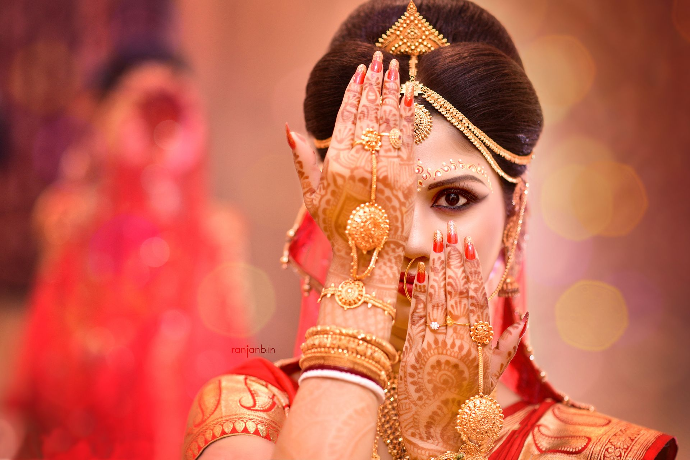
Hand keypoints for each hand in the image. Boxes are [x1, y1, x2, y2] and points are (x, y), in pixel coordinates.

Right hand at [287, 52, 415, 287]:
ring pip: (391, 119)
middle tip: (380, 58)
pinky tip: (410, 97)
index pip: (347, 116)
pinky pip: (408, 137)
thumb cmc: (336, 226)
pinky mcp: (407, 175)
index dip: (354, 90)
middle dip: (375, 82)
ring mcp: (387, 167)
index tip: (359, 70)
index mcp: (337, 162)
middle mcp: (363, 160)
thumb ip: (303, 160)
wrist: (367, 253)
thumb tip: (290, 130)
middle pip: (370, 111)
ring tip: (395, 68)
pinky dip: (409, 115)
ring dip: (393, 91)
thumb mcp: (312, 195)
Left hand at [397, 222, 528, 458]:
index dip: (472, 269)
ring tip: (435, 243)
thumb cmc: (465, 406)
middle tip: (449, 231)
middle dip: (452, 259)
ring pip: (437, 298)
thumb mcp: (491, 377)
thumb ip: (506, 345)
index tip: (467, 245)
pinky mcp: (413, 350)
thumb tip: (525, 316)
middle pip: (456, 292)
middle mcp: (459, 340)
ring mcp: (435, 344)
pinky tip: (418, 272)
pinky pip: (417, 315)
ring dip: (435, 268)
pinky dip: (418, 293)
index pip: (477, 298)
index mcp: (480, 345)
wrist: (436, 435)